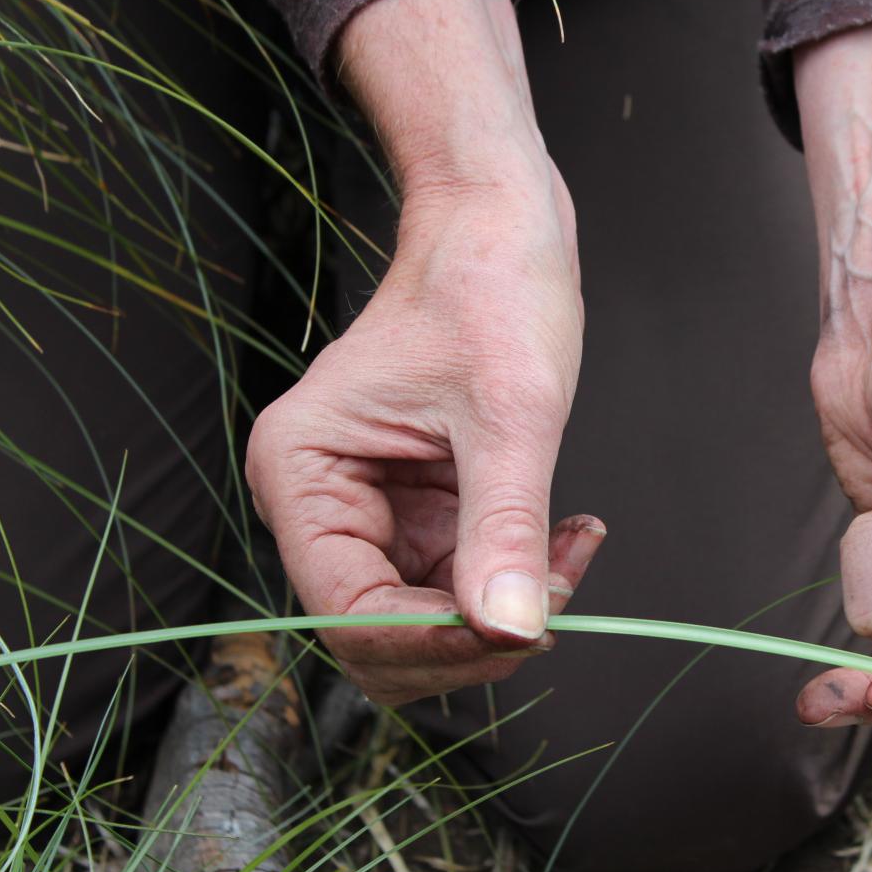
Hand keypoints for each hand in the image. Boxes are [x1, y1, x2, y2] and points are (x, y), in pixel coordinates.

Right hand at [245, 0, 601, 705]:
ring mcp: (374, 512)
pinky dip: (519, 579)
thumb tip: (509, 631)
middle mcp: (322, 502)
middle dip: (473, 634)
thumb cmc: (488, 287)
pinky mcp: (423, 510)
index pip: (350, 614)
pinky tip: (568, 536)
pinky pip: (464, 583)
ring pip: (430, 622)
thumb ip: (505, 525)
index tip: (522, 628)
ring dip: (506, 610)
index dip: (437, 641)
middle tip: (553, 589)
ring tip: (569, 548)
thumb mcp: (510, 412)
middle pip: (382, 636)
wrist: (503, 229)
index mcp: (301, 472)